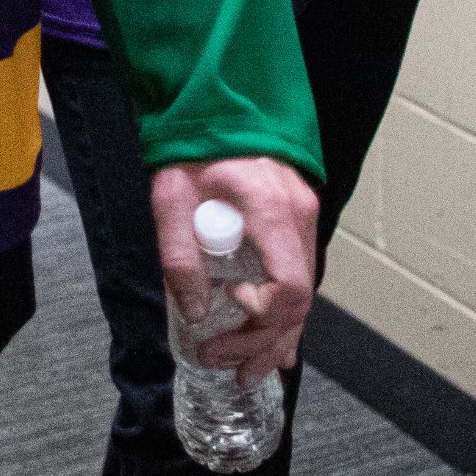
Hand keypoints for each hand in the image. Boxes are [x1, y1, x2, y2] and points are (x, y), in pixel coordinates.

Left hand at [150, 154, 317, 385]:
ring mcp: (303, 219)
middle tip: (224, 364)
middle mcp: (299, 218)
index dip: (262, 314)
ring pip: (303, 294)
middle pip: (298, 300)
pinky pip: (299, 276)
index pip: (288, 285)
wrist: (215, 104)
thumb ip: (180, 257)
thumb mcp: (172, 200)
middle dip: (262, 342)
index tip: (227, 311)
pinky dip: (286, 314)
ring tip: (249, 371)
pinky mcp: (296, 221)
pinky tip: (278, 346)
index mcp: (272, 211)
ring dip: (277, 337)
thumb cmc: (193, 148)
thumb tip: (195, 313)